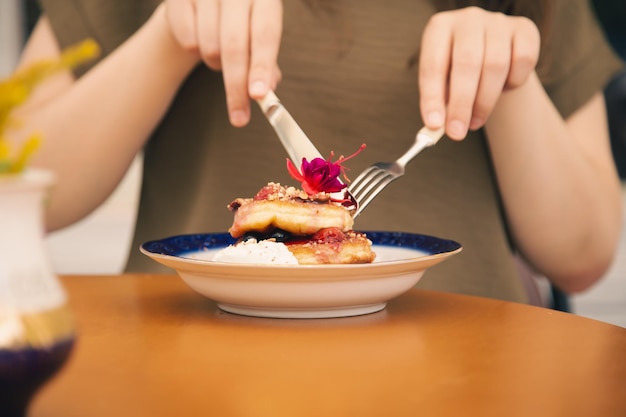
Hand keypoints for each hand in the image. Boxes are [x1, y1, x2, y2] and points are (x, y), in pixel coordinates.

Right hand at [164, 0, 282, 126]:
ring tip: (219, 56)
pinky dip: (195, 49)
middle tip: (239, 118)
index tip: (259, 95)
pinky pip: (187, 39)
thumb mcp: (258, 40)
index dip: (262, 66)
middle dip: (237, 86)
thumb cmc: (238, 26)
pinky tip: (200, 39)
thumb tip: (268, 90)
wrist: (200, 5)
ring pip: (210, 46)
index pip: (266, 34)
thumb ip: (266, 64)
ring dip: (215, 64)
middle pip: (235, 45)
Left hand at [418, 7, 539, 139]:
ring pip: (495, 65)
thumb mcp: (443, 83)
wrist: (493, 54)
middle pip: (466, 63)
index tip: (434, 124)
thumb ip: (439, 102)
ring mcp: (497, 21)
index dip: (432, 97)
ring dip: (485, 101)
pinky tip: (503, 90)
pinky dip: (513, 83)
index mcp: (439, 28)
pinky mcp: (524, 29)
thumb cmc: (459, 73)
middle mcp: (467, 19)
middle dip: (461, 104)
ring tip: (475, 121)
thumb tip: (436, 128)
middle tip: (457, 133)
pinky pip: (522, 61)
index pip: (433, 65)